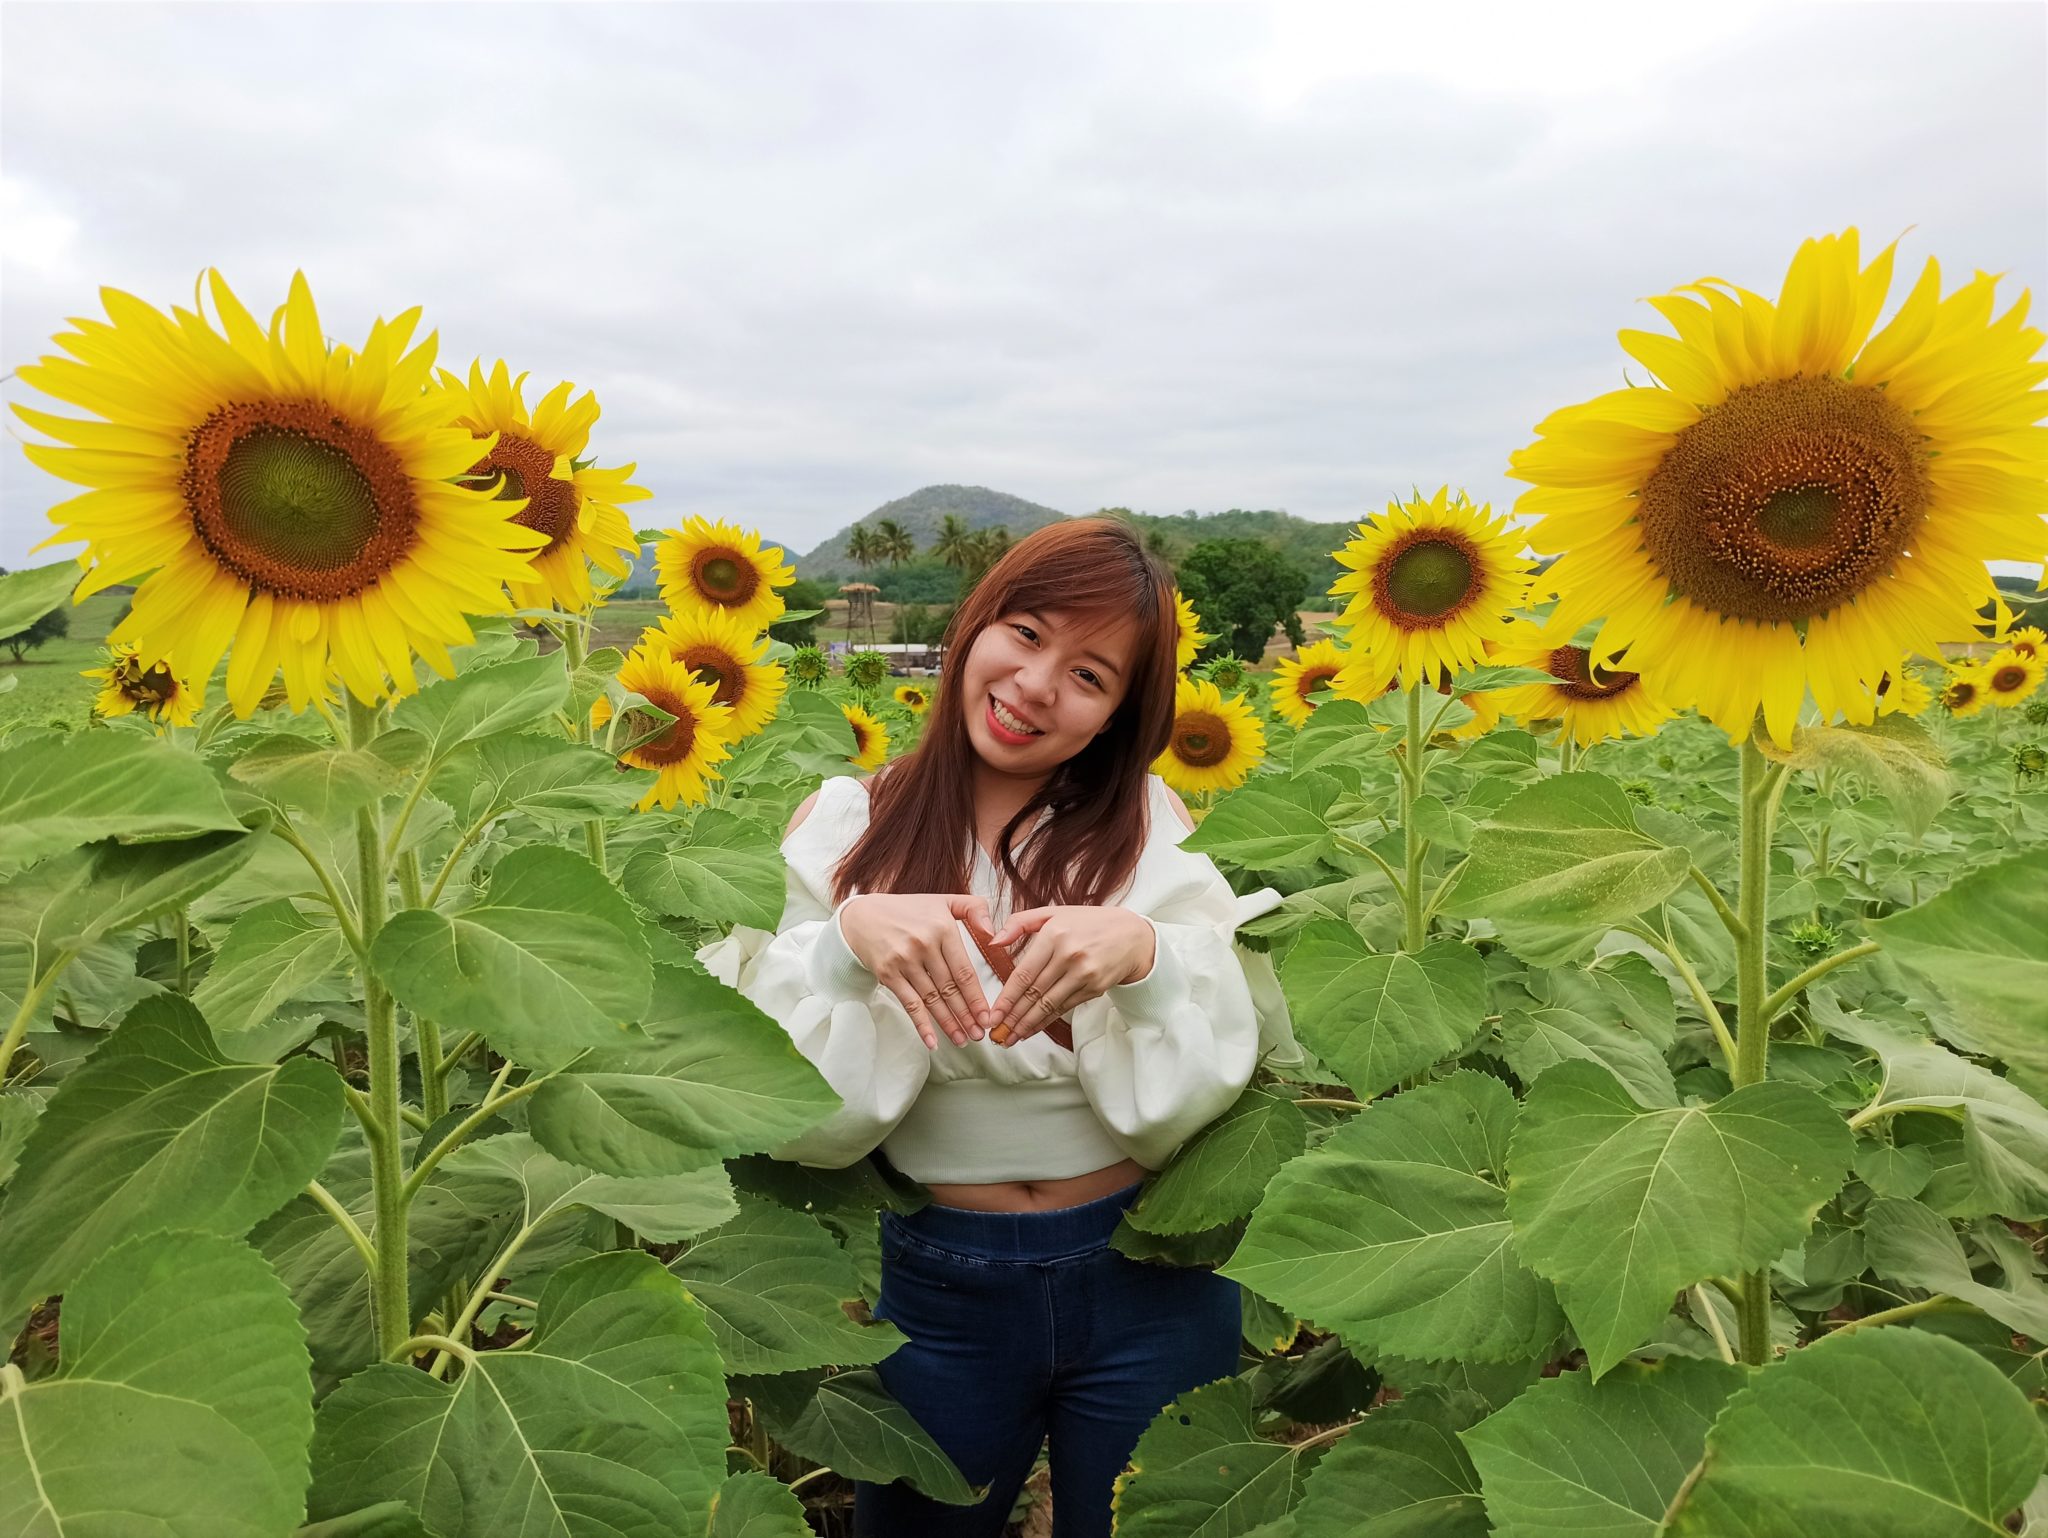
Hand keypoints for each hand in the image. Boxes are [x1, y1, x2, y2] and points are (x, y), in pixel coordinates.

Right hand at [838, 893, 995, 1049]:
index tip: (987, 1016)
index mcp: (942, 928)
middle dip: (966, 1016)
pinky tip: (932, 1041)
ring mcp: (904, 960)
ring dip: (948, 1024)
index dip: (977, 998)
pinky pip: (909, 1004)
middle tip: (979, 1034)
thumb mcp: (944, 900)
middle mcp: (923, 945)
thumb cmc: (908, 911)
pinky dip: (921, 1025)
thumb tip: (994, 934)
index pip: (964, 971)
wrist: (863, 916)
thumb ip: (975, 909)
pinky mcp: (888, 973)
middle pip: (950, 989)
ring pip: (932, 1000)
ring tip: (962, 1039)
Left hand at [982, 905, 1155, 1047]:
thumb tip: (993, 942)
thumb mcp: (1053, 913)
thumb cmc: (1088, 923)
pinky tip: (1032, 1029)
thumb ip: (1020, 923)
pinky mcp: (1095, 988)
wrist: (1132, 935)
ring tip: (1011, 1037)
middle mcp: (1069, 955)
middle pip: (1034, 993)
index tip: (993, 1014)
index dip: (1007, 997)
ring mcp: (1084, 974)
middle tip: (997, 1033)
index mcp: (1054, 935)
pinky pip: (1064, 1008)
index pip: (1024, 973)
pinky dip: (1046, 1021)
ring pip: (1048, 1005)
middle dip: (1013, 1017)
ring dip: (1027, 1024)